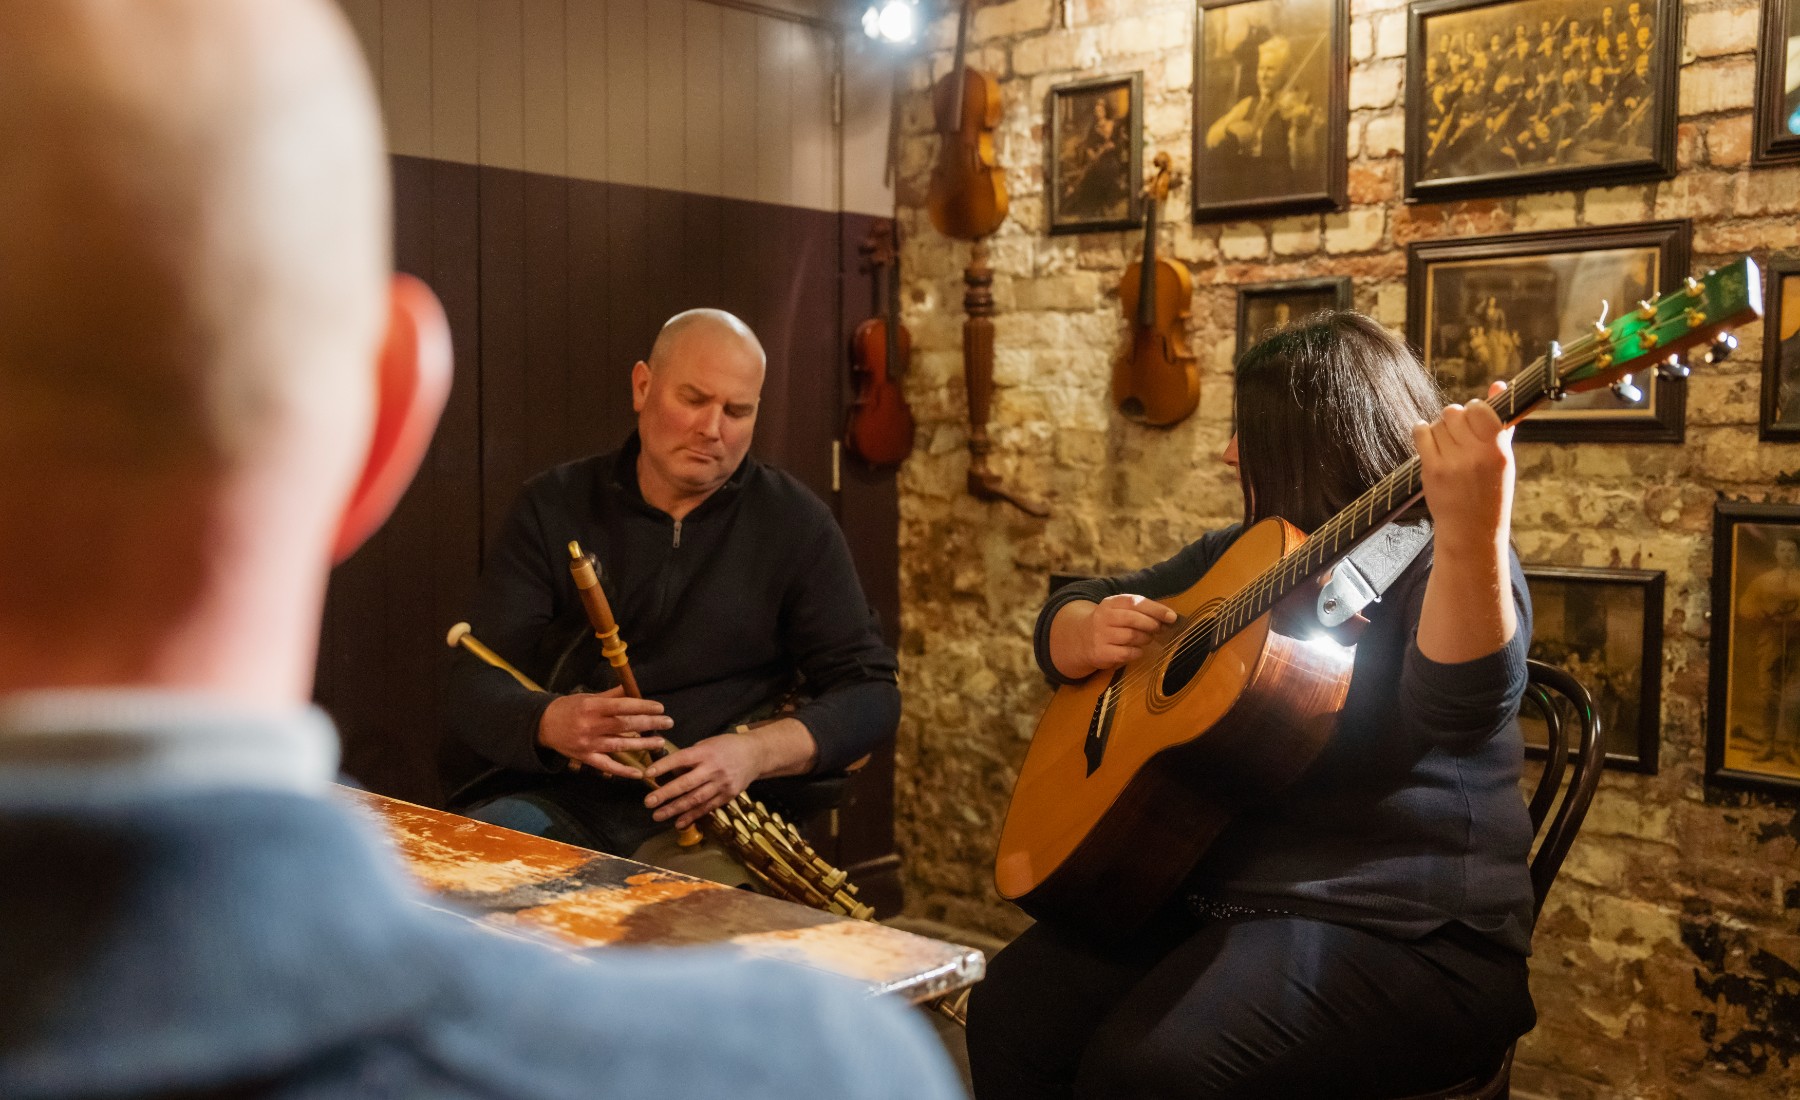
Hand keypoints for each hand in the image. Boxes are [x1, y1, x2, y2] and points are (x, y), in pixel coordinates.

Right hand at [536, 687, 671, 778]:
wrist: (543, 725)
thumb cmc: (569, 708)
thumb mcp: (588, 697)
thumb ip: (611, 695)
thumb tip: (633, 689)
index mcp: (592, 706)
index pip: (623, 706)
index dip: (643, 707)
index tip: (660, 708)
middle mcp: (591, 725)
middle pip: (625, 725)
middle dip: (649, 724)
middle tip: (668, 722)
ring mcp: (588, 744)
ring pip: (621, 745)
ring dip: (643, 745)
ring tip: (660, 742)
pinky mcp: (585, 758)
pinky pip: (607, 766)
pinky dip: (623, 771)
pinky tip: (639, 772)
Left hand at [641, 732, 766, 829]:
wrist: (755, 754)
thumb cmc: (726, 746)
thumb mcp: (707, 744)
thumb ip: (690, 757)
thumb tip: (670, 772)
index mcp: (706, 752)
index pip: (681, 759)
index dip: (664, 766)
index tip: (648, 774)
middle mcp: (713, 769)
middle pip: (687, 783)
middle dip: (666, 794)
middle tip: (648, 802)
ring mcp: (721, 784)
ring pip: (695, 799)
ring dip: (675, 809)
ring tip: (657, 816)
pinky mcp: (727, 796)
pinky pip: (707, 807)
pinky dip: (692, 816)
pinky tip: (679, 823)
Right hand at [1052, 593, 1177, 678]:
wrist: (1081, 639)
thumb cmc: (1110, 624)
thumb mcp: (1119, 611)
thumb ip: (1140, 611)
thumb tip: (1169, 617)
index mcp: (1110, 603)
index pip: (1135, 602)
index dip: (1156, 609)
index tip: (1171, 616)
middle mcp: (1103, 617)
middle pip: (1133, 619)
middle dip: (1151, 624)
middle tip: (1160, 629)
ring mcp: (1100, 635)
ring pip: (1131, 636)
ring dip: (1145, 638)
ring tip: (1147, 638)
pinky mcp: (1101, 652)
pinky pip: (1126, 653)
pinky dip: (1137, 652)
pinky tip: (1137, 650)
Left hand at [1414, 380, 1514, 558]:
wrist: (1471, 529)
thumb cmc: (1490, 491)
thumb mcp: (1503, 458)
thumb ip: (1502, 422)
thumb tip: (1498, 385)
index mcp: (1498, 450)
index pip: (1480, 408)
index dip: (1474, 409)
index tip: (1474, 419)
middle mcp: (1476, 455)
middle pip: (1455, 412)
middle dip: (1454, 419)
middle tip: (1457, 434)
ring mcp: (1453, 462)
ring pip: (1438, 423)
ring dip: (1439, 428)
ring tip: (1447, 445)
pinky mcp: (1432, 469)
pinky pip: (1421, 433)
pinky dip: (1422, 432)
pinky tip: (1430, 442)